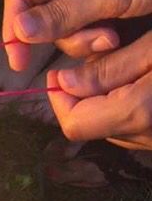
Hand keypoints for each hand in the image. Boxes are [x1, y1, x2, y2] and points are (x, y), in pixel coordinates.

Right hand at [3, 0, 151, 71]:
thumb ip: (63, 14)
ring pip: (71, 34)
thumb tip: (18, 33)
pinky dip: (105, 45)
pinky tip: (125, 39)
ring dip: (91, 43)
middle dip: (69, 35)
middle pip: (45, 18)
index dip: (14, 24)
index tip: (17, 60)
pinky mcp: (114, 13)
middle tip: (103, 38)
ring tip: (120, 36)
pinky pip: (94, 38)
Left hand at [47, 34, 151, 148]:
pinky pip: (127, 125)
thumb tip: (64, 82)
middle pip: (88, 125)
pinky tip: (137, 82)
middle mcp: (144, 137)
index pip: (74, 123)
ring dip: (101, 99)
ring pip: (106, 125)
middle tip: (94, 64)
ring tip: (121, 69)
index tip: (57, 73)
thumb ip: (107, 69)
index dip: (59, 99)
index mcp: (136, 113)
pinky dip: (120, 105)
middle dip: (80, 95)